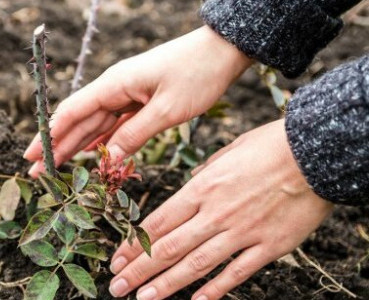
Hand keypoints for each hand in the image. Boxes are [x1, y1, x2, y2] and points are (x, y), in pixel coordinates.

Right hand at [23, 26, 251, 176]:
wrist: (220, 53)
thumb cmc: (197, 75)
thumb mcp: (166, 110)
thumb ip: (134, 134)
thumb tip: (108, 158)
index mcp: (115, 84)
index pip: (73, 112)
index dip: (50, 135)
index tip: (32, 156)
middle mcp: (116, 88)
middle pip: (80, 120)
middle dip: (58, 146)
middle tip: (38, 172)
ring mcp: (128, 94)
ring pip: (96, 123)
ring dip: (76, 145)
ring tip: (58, 166)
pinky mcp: (141, 100)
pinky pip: (116, 123)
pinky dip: (102, 139)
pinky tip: (91, 151)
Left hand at [108, 119, 333, 299]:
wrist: (314, 153)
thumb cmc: (269, 146)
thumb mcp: (227, 151)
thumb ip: (205, 173)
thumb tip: (190, 187)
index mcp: (203, 188)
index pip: (159, 222)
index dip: (134, 244)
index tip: (117, 259)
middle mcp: (216, 213)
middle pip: (169, 247)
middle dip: (139, 270)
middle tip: (117, 287)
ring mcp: (242, 232)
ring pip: (196, 265)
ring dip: (166, 285)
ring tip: (142, 299)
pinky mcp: (269, 246)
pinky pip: (237, 272)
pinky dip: (216, 289)